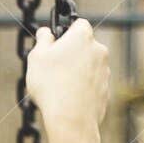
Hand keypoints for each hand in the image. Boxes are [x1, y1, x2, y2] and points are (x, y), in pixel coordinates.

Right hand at [26, 18, 109, 133]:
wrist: (71, 119)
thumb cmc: (51, 85)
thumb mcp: (37, 57)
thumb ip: (42, 40)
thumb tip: (45, 33)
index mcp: (83, 36)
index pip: (78, 23)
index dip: (65, 32)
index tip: (54, 43)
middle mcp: (99, 50)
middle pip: (84, 46)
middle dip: (71, 53)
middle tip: (52, 67)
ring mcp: (105, 71)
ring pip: (88, 66)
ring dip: (77, 71)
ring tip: (58, 87)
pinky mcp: (106, 90)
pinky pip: (91, 84)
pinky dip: (82, 88)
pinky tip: (68, 99)